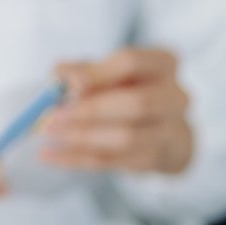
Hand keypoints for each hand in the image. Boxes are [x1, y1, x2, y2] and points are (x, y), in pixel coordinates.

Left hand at [44, 48, 193, 174]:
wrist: (160, 128)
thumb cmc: (128, 90)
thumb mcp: (107, 72)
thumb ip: (82, 70)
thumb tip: (61, 78)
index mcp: (163, 64)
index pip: (132, 63)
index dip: (98, 74)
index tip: (68, 84)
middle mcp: (175, 97)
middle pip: (138, 103)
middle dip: (92, 111)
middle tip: (53, 116)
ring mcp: (170, 131)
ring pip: (128, 138)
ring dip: (84, 137)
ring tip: (50, 133)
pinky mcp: (156, 158)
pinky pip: (115, 161)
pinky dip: (79, 159)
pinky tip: (52, 155)